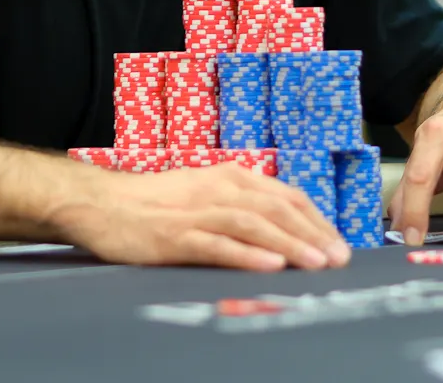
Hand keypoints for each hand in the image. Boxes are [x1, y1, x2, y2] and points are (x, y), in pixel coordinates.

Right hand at [56, 161, 350, 271]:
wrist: (102, 203)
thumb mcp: (202, 193)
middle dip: (312, 233)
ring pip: (253, 224)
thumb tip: (280, 228)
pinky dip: (247, 254)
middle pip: (275, 208)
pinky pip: (218, 244)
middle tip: (340, 257)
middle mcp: (218, 189)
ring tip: (317, 263)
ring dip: (290, 243)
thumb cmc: (154, 203)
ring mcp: (197, 212)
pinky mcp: (176, 235)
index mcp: (229, 176)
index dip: (315, 218)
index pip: (284, 195)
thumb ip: (238, 205)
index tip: (337, 241)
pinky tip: (271, 265)